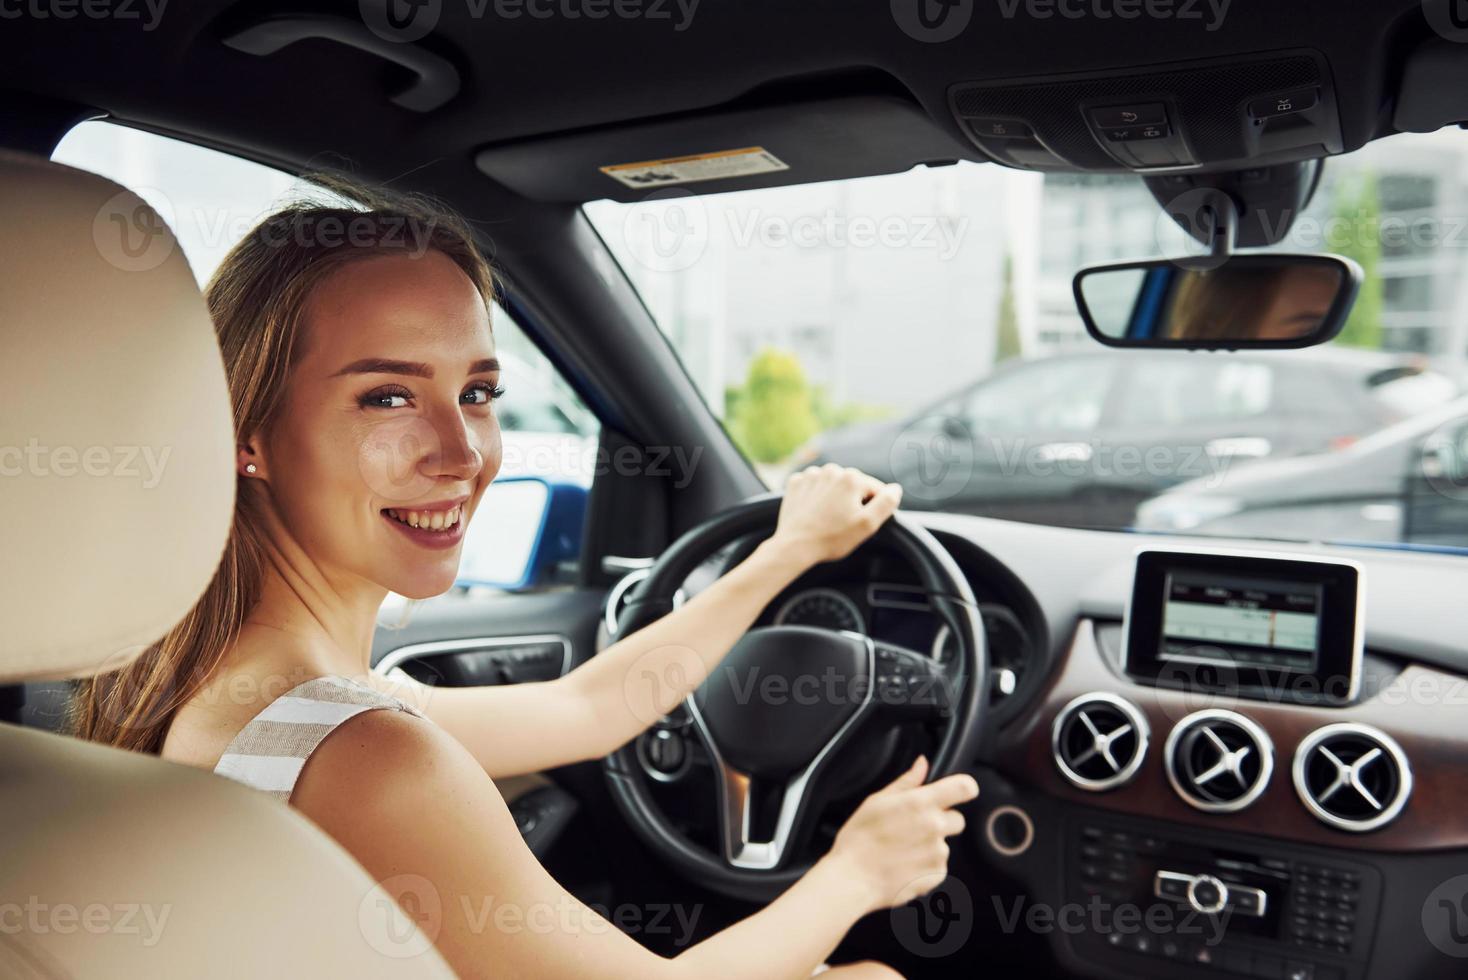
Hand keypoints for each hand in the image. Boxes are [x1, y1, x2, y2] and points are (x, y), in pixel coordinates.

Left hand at [771, 464, 902, 567]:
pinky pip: (813, 486)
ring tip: (828, 518)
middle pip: (853, 486)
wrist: (795, 546)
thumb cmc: (832, 537)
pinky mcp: (796, 484)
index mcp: (852, 477)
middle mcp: (832, 470)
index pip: (875, 489)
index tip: (862, 522)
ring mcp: (811, 475)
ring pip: (833, 484)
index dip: (874, 507)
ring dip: (834, 497)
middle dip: (853, 501)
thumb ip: (886, 503)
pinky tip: (814, 512)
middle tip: (844, 523)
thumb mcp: (868, 524)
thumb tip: (895, 489)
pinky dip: (815, 496)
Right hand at [823, 756, 978, 914]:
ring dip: (930, 845)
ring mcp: (938, 853)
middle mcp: (934, 827)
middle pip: (957, 818)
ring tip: (902, 850)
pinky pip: (939, 866)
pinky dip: (926, 866)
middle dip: (941, 821)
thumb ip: (906, 781)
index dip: (964, 788)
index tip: (956, 793)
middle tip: (914, 827)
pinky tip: (904, 864)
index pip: (964, 787)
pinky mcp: (936, 875)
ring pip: (945, 844)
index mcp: (921, 803)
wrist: (852, 879)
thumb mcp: (877, 801)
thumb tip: (922, 764)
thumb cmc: (859, 839)